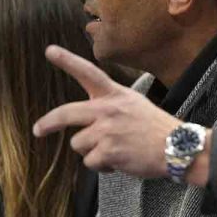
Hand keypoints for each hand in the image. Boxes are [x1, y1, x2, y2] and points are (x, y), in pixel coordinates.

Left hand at [33, 45, 183, 177]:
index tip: (49, 50)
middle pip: (66, 113)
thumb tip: (87, 120)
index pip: (88, 73)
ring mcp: (107, 130)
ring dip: (92, 152)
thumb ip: (110, 106)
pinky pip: (90, 162)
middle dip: (48, 123)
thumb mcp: (135, 104)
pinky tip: (120, 160)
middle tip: (39, 129)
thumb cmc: (157, 128)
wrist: (177, 147)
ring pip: (79, 144)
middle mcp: (108, 109)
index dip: (67, 61)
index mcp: (116, 94)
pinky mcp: (108, 151)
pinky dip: (103, 166)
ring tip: (116, 150)